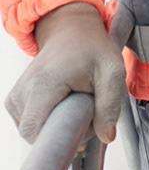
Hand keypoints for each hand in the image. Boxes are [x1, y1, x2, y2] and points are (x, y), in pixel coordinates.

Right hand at [5, 3, 126, 143]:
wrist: (70, 31)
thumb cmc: (91, 48)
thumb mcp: (112, 71)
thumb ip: (111, 105)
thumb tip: (107, 137)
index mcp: (42, 84)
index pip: (33, 130)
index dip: (57, 139)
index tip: (81, 132)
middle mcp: (21, 91)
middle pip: (35, 133)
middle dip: (64, 132)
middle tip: (87, 112)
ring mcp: (14, 96)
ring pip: (33, 130)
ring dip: (57, 125)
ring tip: (76, 104)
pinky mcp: (14, 100)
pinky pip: (30, 123)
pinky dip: (49, 120)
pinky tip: (64, 104)